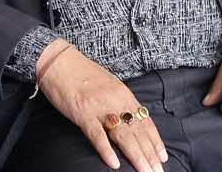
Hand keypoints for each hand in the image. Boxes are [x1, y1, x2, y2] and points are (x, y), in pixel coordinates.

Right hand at [37, 42, 166, 171]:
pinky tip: (114, 164)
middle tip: (158, 171)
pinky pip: (97, 135)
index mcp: (124, 94)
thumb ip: (120, 101)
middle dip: (149, 154)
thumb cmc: (82, 73)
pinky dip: (106, 150)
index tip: (163, 156)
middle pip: (138, 131)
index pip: (145, 121)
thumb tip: (131, 118)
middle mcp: (116, 100)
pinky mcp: (82, 113)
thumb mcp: (109, 84)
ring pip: (123, 135)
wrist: (58, 61)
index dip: (155, 141)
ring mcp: (100, 107)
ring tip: (145, 171)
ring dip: (136, 156)